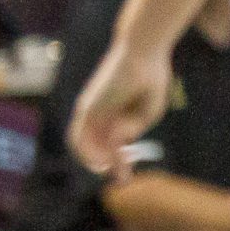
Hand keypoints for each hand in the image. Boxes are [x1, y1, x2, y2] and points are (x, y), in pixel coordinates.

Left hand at [68, 41, 173, 182]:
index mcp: (116, 113)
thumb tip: (119, 144)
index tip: (125, 175)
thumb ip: (134, 130)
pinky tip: (103, 161)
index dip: (117, 161)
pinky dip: (88, 153)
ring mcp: (91, 110)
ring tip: (112, 171)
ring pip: (83, 145)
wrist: (144, 53)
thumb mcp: (148, 112)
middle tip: (121, 178)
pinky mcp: (86, 107)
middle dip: (106, 165)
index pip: (108, 143)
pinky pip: (79, 137)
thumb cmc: (151, 78)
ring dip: (95, 162)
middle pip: (94, 147)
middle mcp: (99, 113)